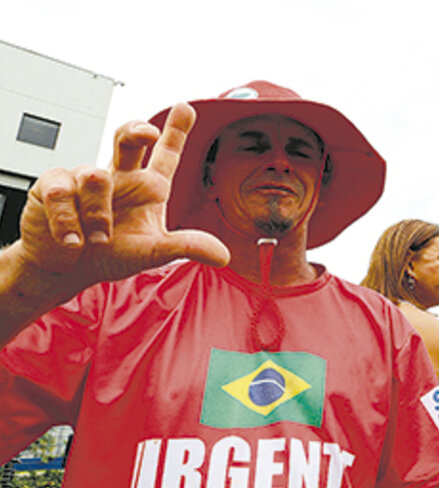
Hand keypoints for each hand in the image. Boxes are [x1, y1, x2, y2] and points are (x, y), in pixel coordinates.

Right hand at [17, 103, 228, 291]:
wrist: (67, 268)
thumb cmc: (111, 254)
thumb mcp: (153, 253)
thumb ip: (186, 248)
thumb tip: (223, 256)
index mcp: (146, 188)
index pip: (165, 155)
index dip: (176, 131)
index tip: (186, 108)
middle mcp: (119, 177)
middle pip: (127, 138)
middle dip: (137, 130)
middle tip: (147, 134)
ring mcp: (84, 178)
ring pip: (95, 177)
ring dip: (97, 214)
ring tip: (98, 239)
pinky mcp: (53, 185)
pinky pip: (62, 193)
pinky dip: (68, 221)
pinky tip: (72, 240)